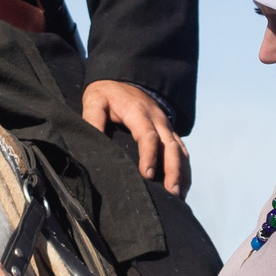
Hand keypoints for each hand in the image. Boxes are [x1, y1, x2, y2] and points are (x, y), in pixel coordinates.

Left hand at [82, 80, 188, 196]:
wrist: (123, 79)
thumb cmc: (107, 93)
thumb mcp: (95, 100)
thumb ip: (92, 118)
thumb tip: (92, 140)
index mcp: (138, 112)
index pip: (148, 135)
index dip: (150, 155)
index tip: (148, 175)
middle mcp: (158, 119)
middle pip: (171, 146)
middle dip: (173, 170)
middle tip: (170, 193)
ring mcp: (166, 125)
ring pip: (180, 150)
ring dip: (181, 173)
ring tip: (178, 197)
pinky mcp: (169, 132)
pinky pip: (182, 151)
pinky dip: (184, 170)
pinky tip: (181, 188)